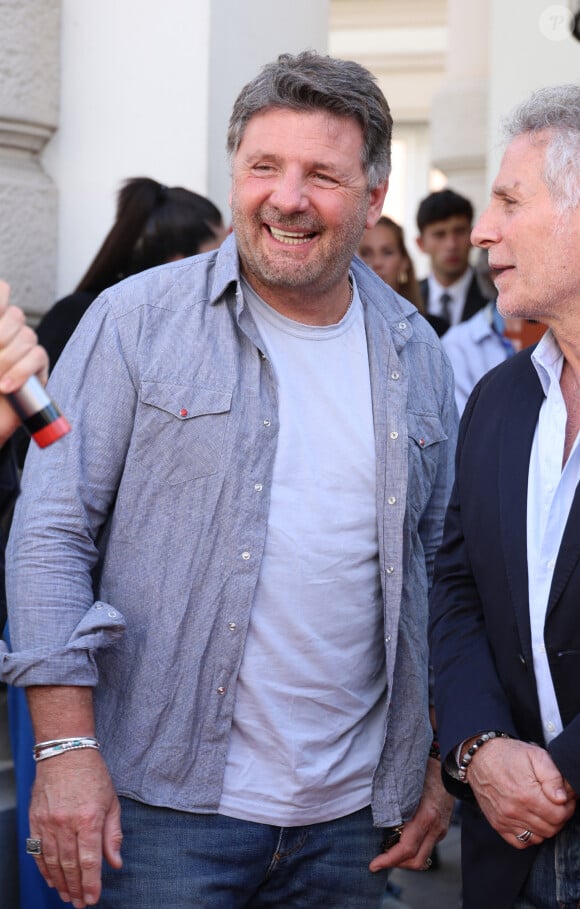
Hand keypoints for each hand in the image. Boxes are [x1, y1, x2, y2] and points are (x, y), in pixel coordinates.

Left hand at [0, 280, 48, 444]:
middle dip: (0, 337)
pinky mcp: (38, 368)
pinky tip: (4, 386)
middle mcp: (6, 334)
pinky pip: (37, 358)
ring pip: (27, 337)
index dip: (0, 297)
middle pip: (15, 315)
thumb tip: (4, 301)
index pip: (2, 293)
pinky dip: (20, 372)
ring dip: (7, 359)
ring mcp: (23, 350)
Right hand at [29, 749, 121, 907]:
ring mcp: (48, 822)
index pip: (89, 860)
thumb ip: (113, 835)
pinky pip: (38, 851)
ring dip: (60, 882)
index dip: (91, 883)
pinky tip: (52, 879)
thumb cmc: (92, 775)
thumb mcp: (111, 801)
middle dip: (76, 888)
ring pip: (53, 862)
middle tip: (80, 904)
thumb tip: (116, 862)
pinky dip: (44, 868)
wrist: (65, 752)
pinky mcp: (35, 820)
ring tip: (68, 896)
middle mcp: (66, 823)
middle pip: (70, 865)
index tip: (93, 899)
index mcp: (89, 818)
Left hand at [369, 757, 453, 871]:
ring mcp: (441, 829)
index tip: (373, 865)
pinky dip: (412, 849)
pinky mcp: (441, 829)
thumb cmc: (423, 770)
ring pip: (423, 857)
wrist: (448, 765)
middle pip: (416, 860)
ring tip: (387, 850)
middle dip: (396, 864)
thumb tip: (374, 818)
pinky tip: (400, 840)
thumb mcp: (405, 785)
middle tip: (378, 861)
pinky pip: (426, 847)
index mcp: (426, 816)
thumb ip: (393, 803)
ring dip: (404, 858)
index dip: (388, 860)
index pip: (407, 849)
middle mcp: (436, 827)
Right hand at [465, 737, 575, 848]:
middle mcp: (514, 811)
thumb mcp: (535, 755)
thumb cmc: (508, 755)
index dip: (567, 808)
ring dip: (545, 827)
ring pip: (538, 838)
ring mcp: (504, 819)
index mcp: (526, 794)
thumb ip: (553, 777)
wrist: (479, 757)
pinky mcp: (497, 824)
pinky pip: (520, 842)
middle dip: (558, 817)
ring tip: (543, 810)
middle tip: (556, 803)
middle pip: (550, 829)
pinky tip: (530, 821)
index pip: (559, 816)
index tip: (565, 799)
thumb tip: (562, 798)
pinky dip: (529, 836)